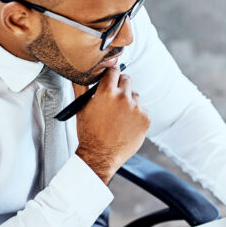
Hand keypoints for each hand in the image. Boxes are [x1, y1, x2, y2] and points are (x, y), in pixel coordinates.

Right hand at [74, 68, 149, 182]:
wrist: (100, 155)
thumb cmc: (89, 133)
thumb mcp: (81, 108)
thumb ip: (81, 87)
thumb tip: (80, 73)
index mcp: (107, 92)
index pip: (114, 70)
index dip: (111, 74)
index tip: (111, 78)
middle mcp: (123, 97)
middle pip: (127, 79)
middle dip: (121, 85)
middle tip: (114, 97)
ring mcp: (136, 108)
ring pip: (135, 96)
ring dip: (129, 102)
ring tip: (118, 117)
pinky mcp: (145, 119)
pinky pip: (142, 110)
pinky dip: (136, 115)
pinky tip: (126, 125)